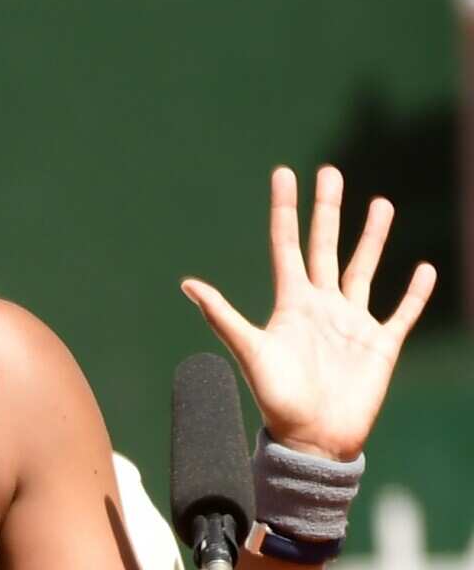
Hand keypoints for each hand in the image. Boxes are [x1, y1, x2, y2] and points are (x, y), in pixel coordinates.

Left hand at [180, 166, 436, 460]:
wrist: (312, 439)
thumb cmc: (277, 398)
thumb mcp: (250, 351)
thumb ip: (223, 316)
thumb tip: (187, 284)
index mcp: (291, 302)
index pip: (287, 244)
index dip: (286, 209)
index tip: (285, 173)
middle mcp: (321, 305)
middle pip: (325, 246)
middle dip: (329, 210)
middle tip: (331, 172)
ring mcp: (352, 323)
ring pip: (363, 269)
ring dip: (373, 238)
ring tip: (381, 203)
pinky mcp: (380, 345)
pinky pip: (400, 313)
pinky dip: (413, 293)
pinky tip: (424, 269)